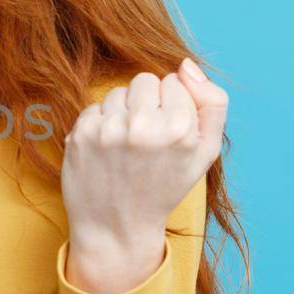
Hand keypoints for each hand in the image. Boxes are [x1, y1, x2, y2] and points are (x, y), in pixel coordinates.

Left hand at [61, 58, 227, 283]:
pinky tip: (107, 152)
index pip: (175, 81)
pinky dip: (101, 125)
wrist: (117, 228)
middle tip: (146, 139)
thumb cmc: (165, 187)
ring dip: (122, 113)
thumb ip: (211, 103)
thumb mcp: (206, 152)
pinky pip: (95, 107)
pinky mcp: (81, 134)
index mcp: (180, 128)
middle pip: (145, 80)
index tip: (168, 133)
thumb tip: (186, 65)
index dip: (172, 105)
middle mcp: (143, 126)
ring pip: (118, 92)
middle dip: (147, 103)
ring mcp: (108, 130)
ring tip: (126, 147)